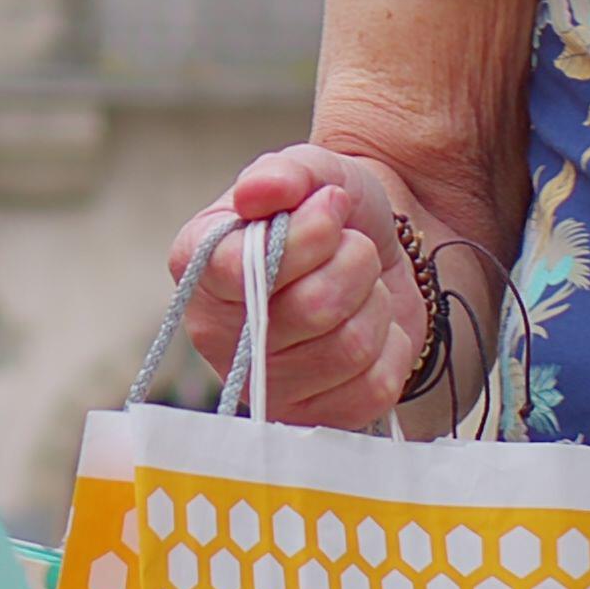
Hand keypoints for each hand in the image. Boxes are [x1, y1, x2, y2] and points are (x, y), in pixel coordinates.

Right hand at [167, 148, 436, 428]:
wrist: (379, 249)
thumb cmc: (333, 212)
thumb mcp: (314, 171)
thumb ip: (286, 173)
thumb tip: (258, 193)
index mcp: (199, 264)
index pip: (240, 269)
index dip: (303, 239)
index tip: (332, 208)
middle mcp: (216, 332)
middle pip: (311, 308)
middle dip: (354, 263)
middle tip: (352, 246)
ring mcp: (262, 384)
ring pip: (349, 348)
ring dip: (373, 302)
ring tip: (360, 285)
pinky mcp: (312, 417)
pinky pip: (373, 386)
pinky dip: (390, 346)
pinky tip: (371, 327)